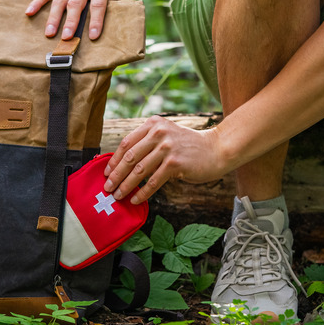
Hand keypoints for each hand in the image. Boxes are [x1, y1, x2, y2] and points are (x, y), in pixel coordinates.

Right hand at [25, 0, 131, 39]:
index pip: (98, 5)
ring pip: (59, 0)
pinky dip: (37, 2)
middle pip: (76, 3)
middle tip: (66, 38)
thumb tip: (122, 30)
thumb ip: (123, 7)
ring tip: (49, 33)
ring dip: (53, 17)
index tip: (92, 37)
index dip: (96, 21)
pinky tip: (29, 13)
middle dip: (71, 22)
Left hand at [102, 116, 226, 204]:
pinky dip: (142, 192)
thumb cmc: (188, 146)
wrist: (216, 149)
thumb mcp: (166, 135)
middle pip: (130, 157)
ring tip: (118, 195)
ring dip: (126, 185)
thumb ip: (147, 143)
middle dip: (116, 175)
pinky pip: (153, 181)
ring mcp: (167, 147)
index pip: (126, 143)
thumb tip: (122, 164)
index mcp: (152, 124)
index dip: (114, 160)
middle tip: (107, 188)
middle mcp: (158, 133)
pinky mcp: (175, 163)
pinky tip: (136, 199)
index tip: (106, 173)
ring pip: (139, 170)